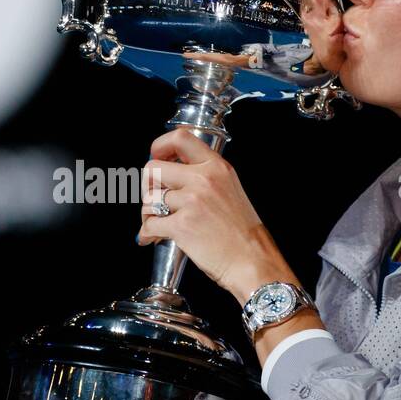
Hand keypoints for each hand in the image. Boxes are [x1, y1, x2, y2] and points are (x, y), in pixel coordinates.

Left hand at [138, 129, 290, 301]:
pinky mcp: (182, 225)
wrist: (253, 261)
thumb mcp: (231, 190)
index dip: (160, 146)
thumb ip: (206, 178)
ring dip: (147, 213)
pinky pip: (150, 224)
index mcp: (217, 167)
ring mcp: (192, 201)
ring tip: (156, 223)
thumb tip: (173, 176)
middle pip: (153, 168)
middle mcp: (204, 179)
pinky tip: (153, 237)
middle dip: (147, 185)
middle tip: (153, 198)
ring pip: (148, 198)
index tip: (156, 157)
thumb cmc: (243, 233)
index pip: (180, 138)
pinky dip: (147, 233)